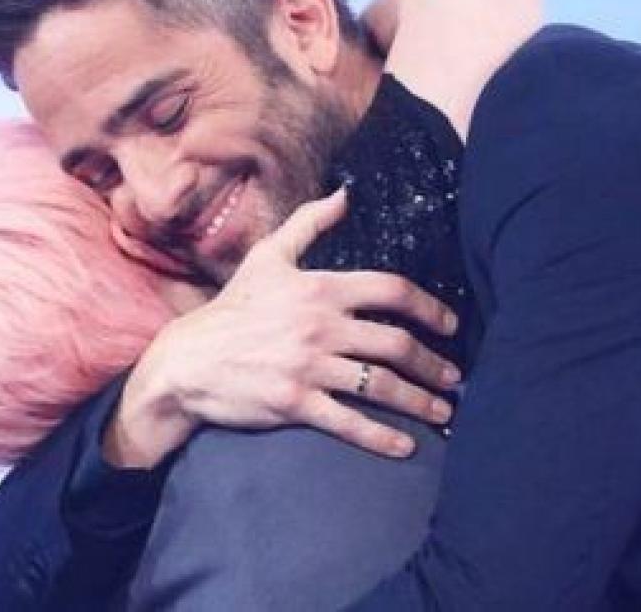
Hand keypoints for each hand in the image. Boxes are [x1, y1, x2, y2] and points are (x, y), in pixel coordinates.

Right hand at [104, 187, 461, 467]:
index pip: (390, 290)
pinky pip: (349, 422)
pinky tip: (406, 447)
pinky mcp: (295, 404)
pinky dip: (381, 437)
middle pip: (395, 343)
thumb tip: (346, 194)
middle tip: (455, 376)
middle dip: (433, 363)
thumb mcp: (267, 257)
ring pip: (380, 384)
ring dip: (419, 400)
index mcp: (320, 289)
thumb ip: (309, 223)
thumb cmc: (232, 308)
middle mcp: (321, 327)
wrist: (186, 361)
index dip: (428, 307)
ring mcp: (309, 367)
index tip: (451, 324)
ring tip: (444, 410)